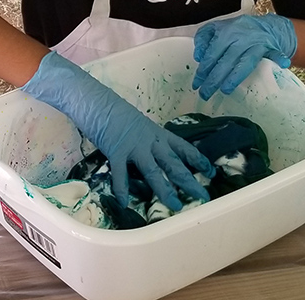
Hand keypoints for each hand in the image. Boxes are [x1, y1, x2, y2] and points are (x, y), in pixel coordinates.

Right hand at [22, 52, 212, 210]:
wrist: (94, 99)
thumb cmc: (112, 109)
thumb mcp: (136, 123)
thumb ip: (145, 138)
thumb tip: (150, 152)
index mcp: (156, 132)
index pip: (183, 147)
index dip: (198, 160)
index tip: (210, 171)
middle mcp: (150, 140)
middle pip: (174, 162)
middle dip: (189, 180)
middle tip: (202, 195)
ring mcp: (133, 146)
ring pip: (154, 171)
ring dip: (165, 189)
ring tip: (176, 205)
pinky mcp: (116, 151)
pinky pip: (120, 174)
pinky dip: (122, 189)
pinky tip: (125, 203)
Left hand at [192, 14, 296, 97]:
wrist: (266, 26)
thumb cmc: (237, 30)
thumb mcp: (217, 28)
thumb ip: (203, 38)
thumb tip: (198, 57)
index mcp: (225, 32)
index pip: (212, 54)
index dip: (203, 70)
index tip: (196, 84)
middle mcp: (241, 37)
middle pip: (226, 61)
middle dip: (214, 79)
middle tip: (205, 94)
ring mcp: (256, 43)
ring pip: (245, 62)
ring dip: (235, 77)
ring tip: (224, 90)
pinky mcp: (271, 47)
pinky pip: (275, 53)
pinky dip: (279, 58)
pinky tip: (282, 65)